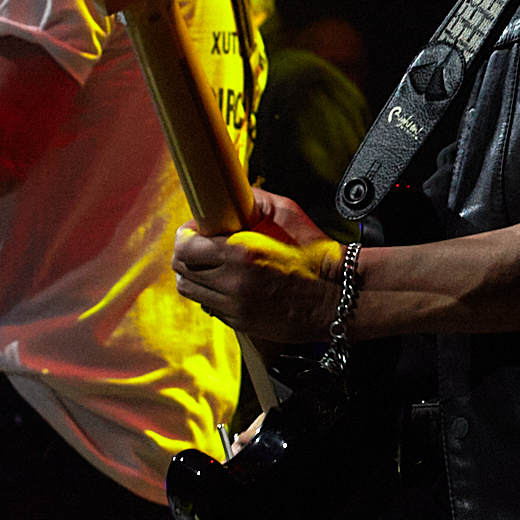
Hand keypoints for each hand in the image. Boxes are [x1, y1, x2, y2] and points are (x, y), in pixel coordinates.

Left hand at [173, 186, 345, 342]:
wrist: (337, 296)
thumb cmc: (316, 254)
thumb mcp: (289, 213)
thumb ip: (256, 201)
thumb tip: (232, 196)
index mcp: (240, 253)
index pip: (185, 247)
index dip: (186, 235)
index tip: (195, 230)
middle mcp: (232, 283)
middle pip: (182, 272)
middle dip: (187, 256)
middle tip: (201, 246)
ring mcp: (235, 307)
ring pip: (192, 292)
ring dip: (196, 276)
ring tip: (214, 266)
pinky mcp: (241, 323)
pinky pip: (211, 306)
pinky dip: (214, 294)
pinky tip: (231, 284)